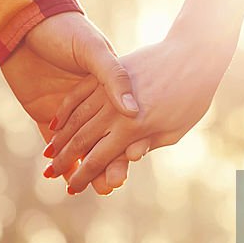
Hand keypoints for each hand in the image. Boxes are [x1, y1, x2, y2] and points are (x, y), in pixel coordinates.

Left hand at [0, 12, 136, 193]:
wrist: (26, 24)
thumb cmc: (66, 31)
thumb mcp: (93, 50)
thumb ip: (113, 78)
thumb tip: (130, 110)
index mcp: (109, 88)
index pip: (124, 123)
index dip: (128, 143)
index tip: (132, 162)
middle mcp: (93, 104)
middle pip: (106, 140)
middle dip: (110, 164)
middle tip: (113, 186)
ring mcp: (69, 113)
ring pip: (84, 148)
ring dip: (90, 169)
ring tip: (98, 189)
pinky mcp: (47, 116)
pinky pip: (58, 145)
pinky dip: (65, 163)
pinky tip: (70, 180)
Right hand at [45, 27, 236, 192]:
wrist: (195, 53)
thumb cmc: (192, 97)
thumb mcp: (175, 130)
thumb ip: (148, 144)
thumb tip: (126, 160)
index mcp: (133, 128)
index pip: (99, 159)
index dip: (83, 177)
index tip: (72, 189)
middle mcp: (115, 110)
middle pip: (81, 141)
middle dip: (64, 160)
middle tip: (49, 174)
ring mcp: (108, 89)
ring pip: (76, 118)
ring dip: (60, 138)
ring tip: (48, 153)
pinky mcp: (108, 72)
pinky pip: (79, 93)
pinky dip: (66, 109)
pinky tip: (57, 121)